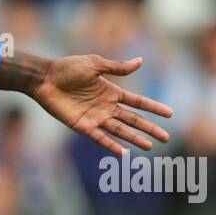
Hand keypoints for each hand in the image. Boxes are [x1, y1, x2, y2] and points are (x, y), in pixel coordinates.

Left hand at [32, 55, 172, 155]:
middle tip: (166, 138)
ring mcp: (95, 117)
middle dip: (149, 128)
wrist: (44, 78)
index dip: (153, 108)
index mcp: (111, 91)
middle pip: (133, 119)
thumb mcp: (95, 64)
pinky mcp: (82, 126)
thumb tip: (141, 61)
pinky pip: (100, 138)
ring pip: (120, 130)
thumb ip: (117, 67)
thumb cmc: (67, 68)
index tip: (170, 114)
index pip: (138, 102)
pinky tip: (124, 153)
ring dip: (134, 139)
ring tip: (149, 147)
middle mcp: (106, 106)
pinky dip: (112, 146)